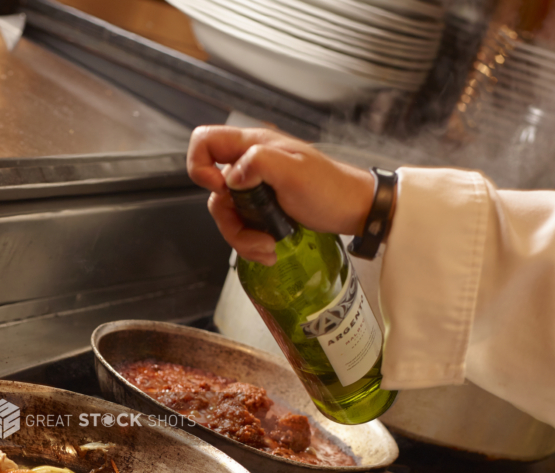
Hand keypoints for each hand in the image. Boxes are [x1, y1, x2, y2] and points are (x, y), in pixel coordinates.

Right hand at [186, 125, 375, 265]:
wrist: (354, 211)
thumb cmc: (331, 188)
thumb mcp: (295, 172)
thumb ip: (259, 163)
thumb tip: (231, 176)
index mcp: (253, 145)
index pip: (204, 141)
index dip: (200, 165)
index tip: (221, 188)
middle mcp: (249, 165)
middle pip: (211, 190)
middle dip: (227, 218)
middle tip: (251, 228)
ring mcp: (254, 189)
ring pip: (226, 214)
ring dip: (241, 238)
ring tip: (267, 248)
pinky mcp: (261, 210)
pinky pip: (241, 227)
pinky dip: (250, 243)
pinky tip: (269, 249)